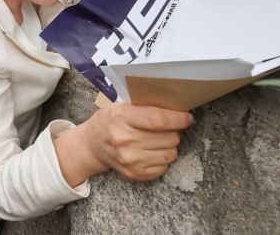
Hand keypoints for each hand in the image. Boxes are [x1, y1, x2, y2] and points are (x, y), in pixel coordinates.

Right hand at [56, 101, 192, 186]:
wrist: (92, 146)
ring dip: (169, 146)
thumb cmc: (109, 122)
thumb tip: (176, 108)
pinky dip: (162, 159)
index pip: (158, 119)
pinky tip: (151, 151)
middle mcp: (125, 140)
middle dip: (174, 131)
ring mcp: (130, 159)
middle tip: (165, 128)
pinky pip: (164, 167)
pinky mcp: (135, 173)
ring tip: (158, 140)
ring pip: (171, 153)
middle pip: (169, 137)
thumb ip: (144, 106)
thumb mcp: (120, 106)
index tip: (187, 117)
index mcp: (121, 117)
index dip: (178, 119)